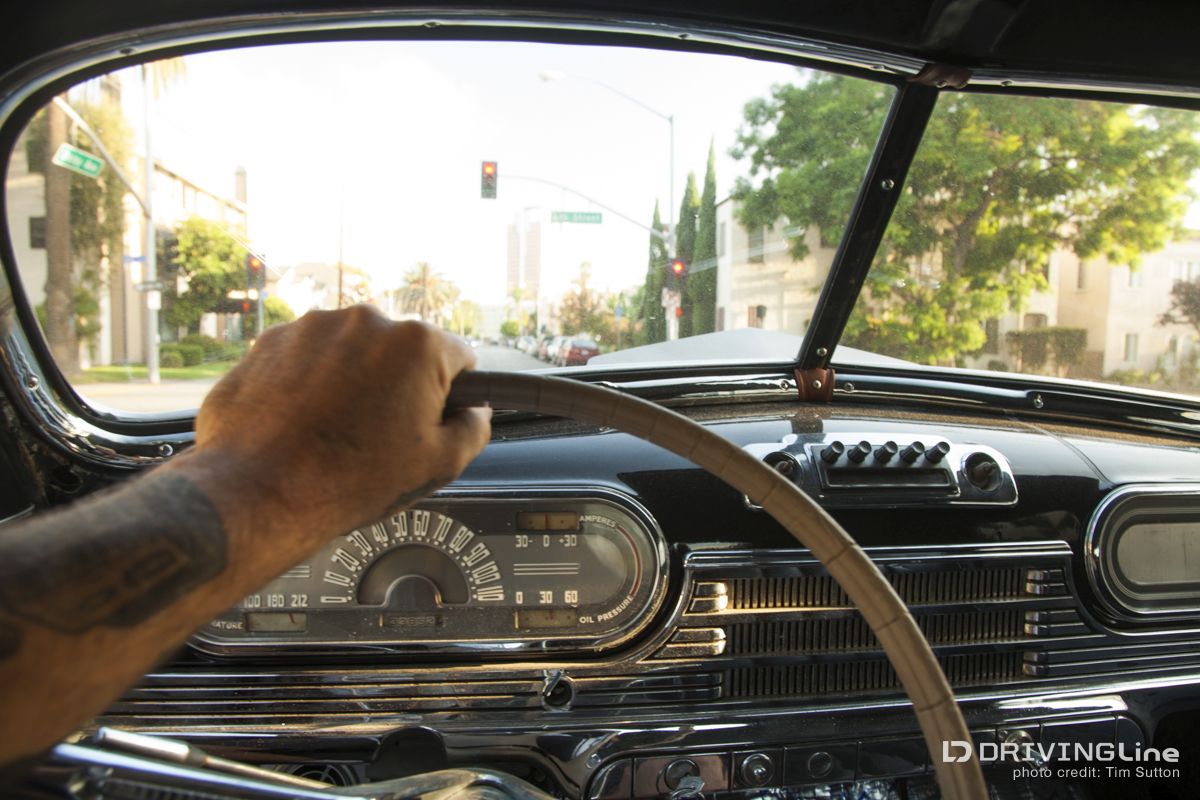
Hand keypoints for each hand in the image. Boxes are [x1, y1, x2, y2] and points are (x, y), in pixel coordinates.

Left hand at [193, 306, 490, 541]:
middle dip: (397, 385)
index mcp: (417, 345)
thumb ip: (473, 428)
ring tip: (335, 433)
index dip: (451, 394)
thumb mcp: (439, 466)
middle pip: (401, 351)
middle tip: (381, 435)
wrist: (257, 493)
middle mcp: (366, 322)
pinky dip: (309, 384)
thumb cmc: (347, 480)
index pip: (459, 357)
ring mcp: (313, 327)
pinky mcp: (272, 342)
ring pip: (351, 353)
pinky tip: (303, 424)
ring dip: (351, 382)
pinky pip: (307, 358)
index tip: (433, 417)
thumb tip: (475, 413)